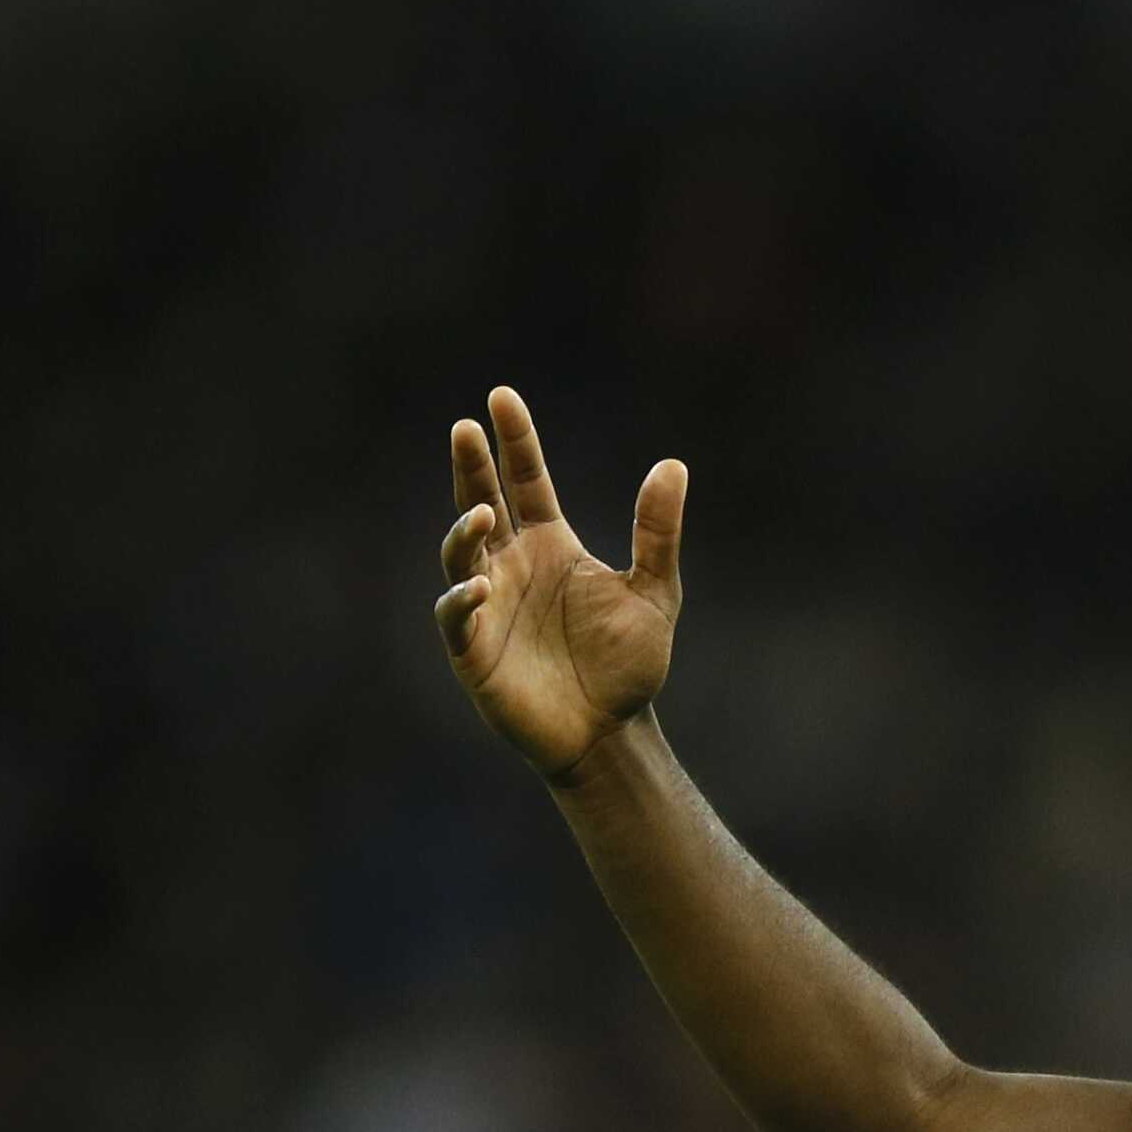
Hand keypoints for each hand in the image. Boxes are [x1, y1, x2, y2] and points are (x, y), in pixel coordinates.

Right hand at [431, 387, 687, 779]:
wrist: (611, 732)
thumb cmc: (628, 665)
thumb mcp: (655, 591)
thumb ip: (658, 532)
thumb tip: (673, 464)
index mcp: (550, 545)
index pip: (524, 480)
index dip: (513, 441)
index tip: (501, 398)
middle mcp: (513, 565)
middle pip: (481, 502)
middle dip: (471, 467)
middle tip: (464, 428)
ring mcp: (489, 605)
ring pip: (461, 553)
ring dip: (465, 530)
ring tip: (481, 513)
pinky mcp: (475, 649)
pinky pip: (458, 614)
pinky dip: (464, 596)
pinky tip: (484, 584)